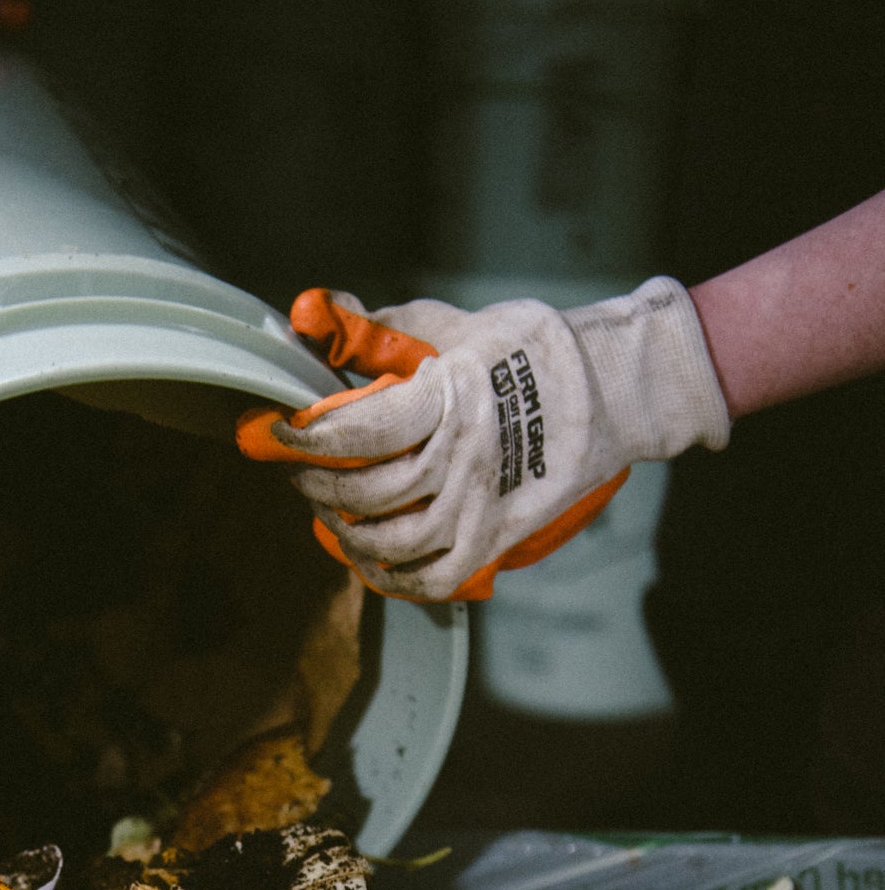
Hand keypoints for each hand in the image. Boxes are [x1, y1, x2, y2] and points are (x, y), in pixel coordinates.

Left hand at [237, 280, 729, 602]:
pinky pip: (433, 579)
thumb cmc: (534, 350)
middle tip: (299, 472)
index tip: (270, 434)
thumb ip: (380, 329)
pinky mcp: (497, 539)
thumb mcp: (454, 327)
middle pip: (365, 493)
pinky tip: (372, 559)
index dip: (304, 439)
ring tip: (330, 512)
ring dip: (346, 533)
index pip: (358, 431)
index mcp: (448, 400)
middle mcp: (461, 460)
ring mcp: (480, 506)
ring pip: (391, 543)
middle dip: (315, 486)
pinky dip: (394, 578)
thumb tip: (314, 310)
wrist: (619, 390)